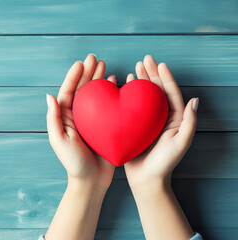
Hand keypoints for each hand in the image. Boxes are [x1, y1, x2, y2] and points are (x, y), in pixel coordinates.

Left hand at [46, 53, 115, 188]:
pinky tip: (114, 83)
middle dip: (88, 73)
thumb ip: (54, 119)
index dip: (74, 77)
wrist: (92, 180)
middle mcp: (80, 116)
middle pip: (83, 90)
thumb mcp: (60, 141)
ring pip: (96, 95)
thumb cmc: (75, 163)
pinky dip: (111, 93)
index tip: (81, 63)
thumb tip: (49, 96)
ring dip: (99, 80)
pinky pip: (109, 106)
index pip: (69, 92)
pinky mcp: (106, 125)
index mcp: (67, 118)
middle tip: (95, 59)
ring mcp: (94, 120)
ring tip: (104, 66)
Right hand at [124, 55, 198, 187]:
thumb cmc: (164, 163)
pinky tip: (127, 83)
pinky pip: (132, 105)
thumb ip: (189, 122)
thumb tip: (195, 100)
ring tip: (137, 67)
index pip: (171, 94)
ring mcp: (146, 120)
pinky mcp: (134, 124)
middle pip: (157, 91)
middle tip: (146, 59)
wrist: (146, 179)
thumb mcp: (181, 143)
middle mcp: (160, 116)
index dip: (166, 78)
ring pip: (144, 96)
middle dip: (152, 74)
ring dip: (141, 80)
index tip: (160, 64)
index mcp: (174, 119)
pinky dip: (131, 93)